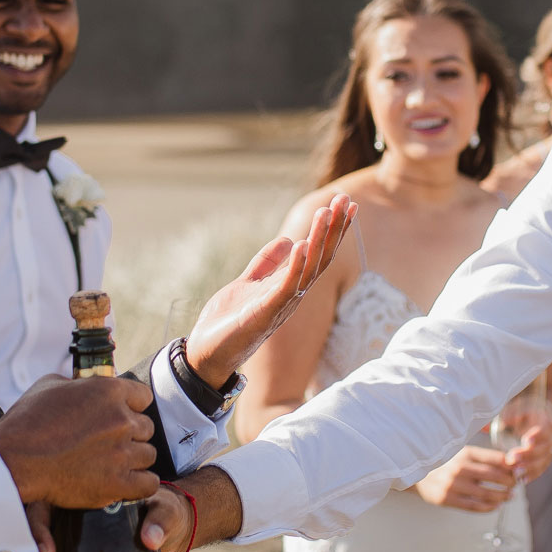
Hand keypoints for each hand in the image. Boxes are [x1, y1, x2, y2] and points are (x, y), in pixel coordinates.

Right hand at [0, 373, 158, 507]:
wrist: (13, 459)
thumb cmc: (27, 421)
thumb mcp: (51, 385)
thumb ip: (79, 384)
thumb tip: (87, 387)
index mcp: (109, 391)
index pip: (143, 397)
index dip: (131, 407)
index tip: (118, 417)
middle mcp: (121, 419)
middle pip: (146, 428)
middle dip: (130, 435)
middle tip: (108, 444)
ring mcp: (122, 452)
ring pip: (147, 455)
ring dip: (132, 460)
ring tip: (110, 464)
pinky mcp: (117, 483)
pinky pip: (148, 484)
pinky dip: (138, 485)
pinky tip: (123, 483)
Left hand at [186, 194, 355, 386]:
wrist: (206, 353)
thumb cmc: (228, 321)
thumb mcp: (248, 282)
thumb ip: (267, 262)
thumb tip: (288, 240)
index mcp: (290, 286)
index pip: (318, 254)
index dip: (333, 229)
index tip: (345, 203)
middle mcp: (293, 295)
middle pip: (321, 258)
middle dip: (333, 228)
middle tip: (343, 199)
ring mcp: (282, 305)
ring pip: (309, 269)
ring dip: (319, 240)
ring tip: (325, 213)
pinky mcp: (266, 312)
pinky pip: (286, 286)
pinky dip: (296, 265)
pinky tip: (302, 243)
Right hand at [413, 446, 516, 512]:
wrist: (416, 474)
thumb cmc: (445, 462)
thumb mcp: (462, 453)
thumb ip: (484, 458)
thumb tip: (512, 464)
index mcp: (465, 453)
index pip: (497, 459)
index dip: (513, 466)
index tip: (521, 470)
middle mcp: (460, 468)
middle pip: (495, 476)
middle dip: (511, 482)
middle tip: (518, 484)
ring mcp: (453, 485)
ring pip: (487, 494)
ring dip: (503, 496)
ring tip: (510, 496)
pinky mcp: (447, 499)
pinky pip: (474, 507)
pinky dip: (489, 507)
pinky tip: (496, 505)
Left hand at [506, 415, 551, 484]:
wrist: (534, 418)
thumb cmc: (522, 413)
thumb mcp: (516, 409)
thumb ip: (510, 415)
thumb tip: (503, 422)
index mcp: (545, 422)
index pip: (544, 429)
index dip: (536, 436)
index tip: (525, 440)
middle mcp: (550, 438)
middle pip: (543, 449)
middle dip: (528, 455)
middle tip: (513, 458)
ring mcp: (547, 451)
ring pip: (542, 462)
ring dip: (529, 468)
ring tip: (515, 473)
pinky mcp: (543, 461)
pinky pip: (539, 470)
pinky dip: (530, 475)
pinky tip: (520, 480)